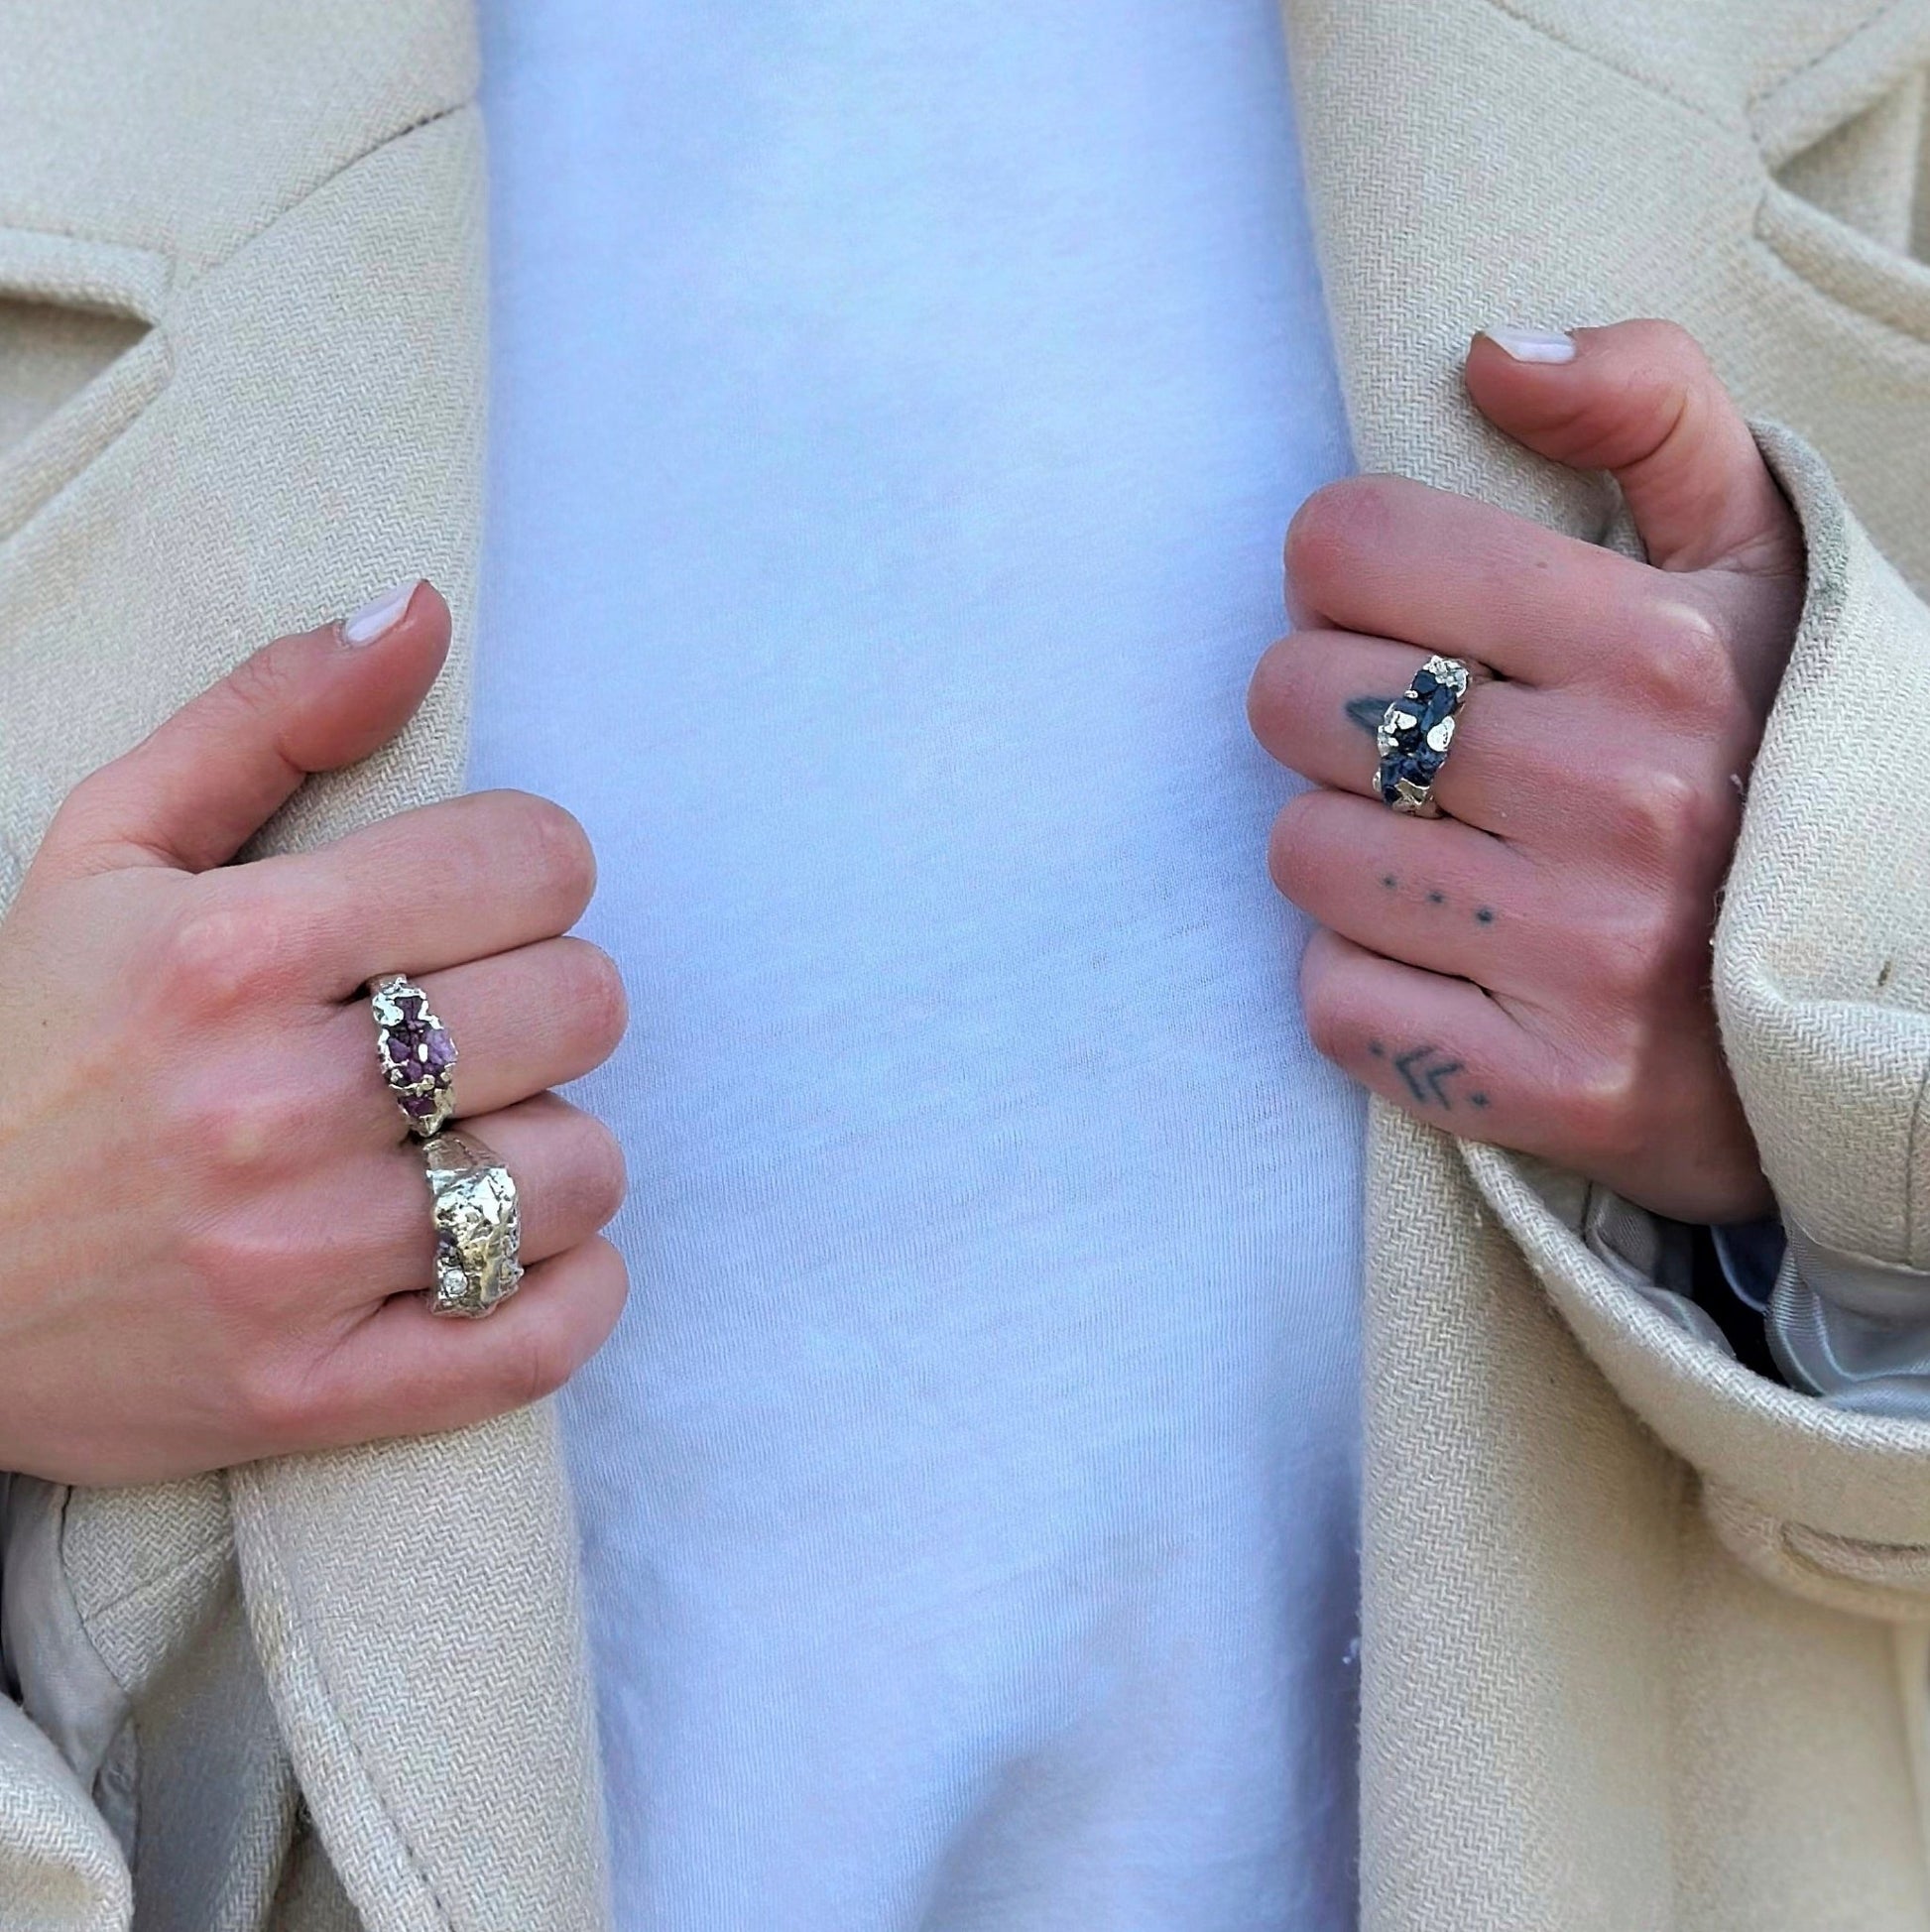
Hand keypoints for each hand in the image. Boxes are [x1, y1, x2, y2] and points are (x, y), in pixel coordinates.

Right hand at [0, 585, 628, 1483]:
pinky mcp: (314, 1396)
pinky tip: (505, 1248)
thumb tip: (424, 612)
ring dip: (551, 1147)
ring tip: (464, 1141)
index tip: (482, 903)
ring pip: (581, 1168)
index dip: (532, 872)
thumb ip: (269, 715)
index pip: (535, 863)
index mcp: (228, 950)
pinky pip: (545, 1336)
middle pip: (582, 1005)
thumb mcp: (105, 848)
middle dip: (546, 999)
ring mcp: (297, 1265)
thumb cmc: (21, 1043)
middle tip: (469, 1023)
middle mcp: (269, 1105)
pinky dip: (567, 1289)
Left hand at [1247, 321, 1804, 1222]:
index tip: (1400, 613)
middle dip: (1334, 711)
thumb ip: (1649, 409)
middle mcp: (1620, 800)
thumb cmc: (1778, 756)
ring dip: (1348, 850)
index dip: (1347, 573)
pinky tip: (1455, 963)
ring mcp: (1579, 957)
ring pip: (1301, 853)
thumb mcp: (1757, 560)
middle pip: (1294, 698)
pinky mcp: (1540, 1087)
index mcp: (1659, 649)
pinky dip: (1367, 981)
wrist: (1868, 1003)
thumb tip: (1488, 350)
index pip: (1349, 547)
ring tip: (1450, 856)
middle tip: (1417, 742)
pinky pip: (1332, 1001)